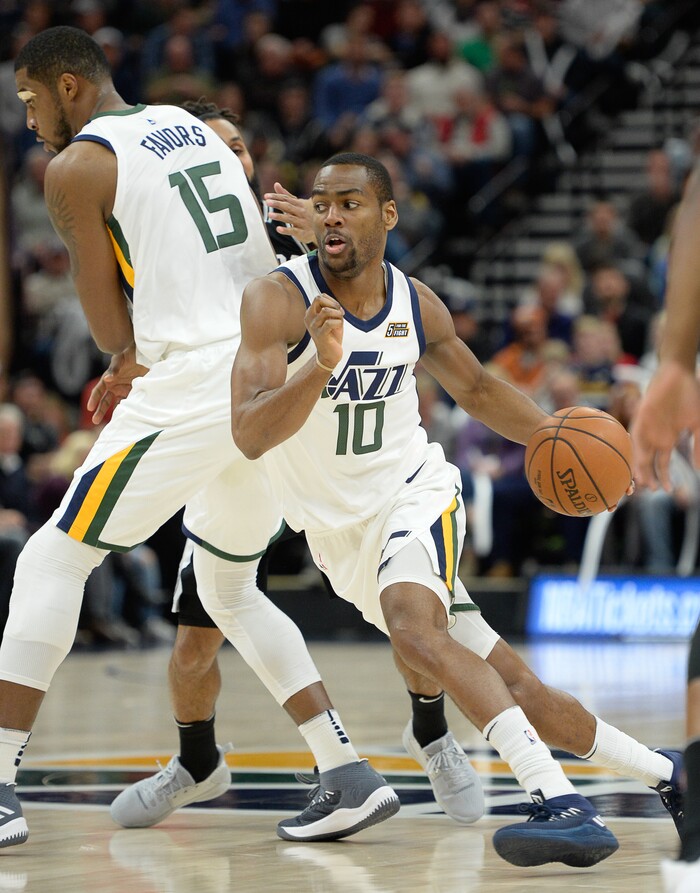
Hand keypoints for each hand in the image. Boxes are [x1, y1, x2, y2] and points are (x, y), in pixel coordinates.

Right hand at [87, 343, 148, 424]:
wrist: (144, 354)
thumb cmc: (129, 353)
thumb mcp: (121, 360)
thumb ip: (114, 369)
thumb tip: (107, 378)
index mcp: (108, 378)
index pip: (98, 391)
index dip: (93, 399)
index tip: (89, 408)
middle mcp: (114, 385)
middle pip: (104, 400)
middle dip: (99, 411)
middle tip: (94, 421)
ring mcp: (123, 389)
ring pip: (115, 403)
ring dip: (113, 413)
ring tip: (111, 424)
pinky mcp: (132, 391)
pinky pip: (127, 401)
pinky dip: (127, 408)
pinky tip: (126, 416)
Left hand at [264, 182, 314, 244]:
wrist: (322, 228)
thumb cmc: (308, 214)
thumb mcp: (298, 203)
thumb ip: (286, 195)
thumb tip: (276, 184)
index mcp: (300, 204)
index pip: (287, 199)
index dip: (276, 197)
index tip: (266, 196)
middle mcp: (301, 212)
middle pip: (288, 207)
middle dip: (278, 204)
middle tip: (267, 202)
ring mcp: (303, 222)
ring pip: (290, 219)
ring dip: (280, 216)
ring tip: (270, 215)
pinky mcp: (303, 233)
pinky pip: (294, 231)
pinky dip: (286, 230)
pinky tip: (278, 229)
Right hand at [305, 294, 343, 370]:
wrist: (330, 354)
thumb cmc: (332, 335)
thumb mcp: (332, 319)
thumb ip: (332, 309)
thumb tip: (336, 305)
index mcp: (310, 313)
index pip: (320, 297)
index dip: (332, 300)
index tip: (339, 309)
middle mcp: (309, 318)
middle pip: (318, 299)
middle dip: (333, 303)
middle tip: (340, 312)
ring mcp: (313, 327)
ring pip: (326, 311)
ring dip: (337, 313)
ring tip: (341, 320)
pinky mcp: (320, 335)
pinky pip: (329, 323)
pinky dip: (338, 322)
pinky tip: (340, 327)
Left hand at [631, 361, 699, 490]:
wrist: (679, 374)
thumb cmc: (690, 396)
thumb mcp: (698, 424)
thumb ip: (699, 446)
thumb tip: (699, 469)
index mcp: (667, 439)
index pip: (662, 464)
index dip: (664, 477)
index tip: (669, 491)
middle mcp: (654, 436)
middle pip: (646, 462)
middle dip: (647, 477)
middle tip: (651, 490)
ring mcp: (646, 428)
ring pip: (638, 452)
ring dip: (638, 467)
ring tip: (642, 482)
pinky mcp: (640, 418)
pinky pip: (634, 436)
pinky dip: (634, 449)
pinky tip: (636, 460)